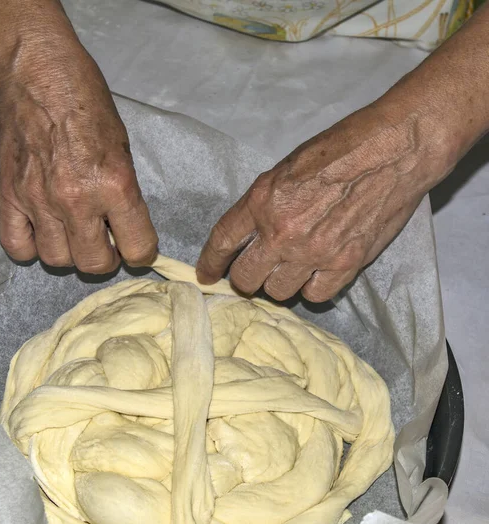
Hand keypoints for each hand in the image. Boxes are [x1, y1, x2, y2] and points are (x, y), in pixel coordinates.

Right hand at [0, 35, 157, 271]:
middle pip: (95, 264)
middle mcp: (76, 200)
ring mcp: (38, 201)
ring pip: (58, 260)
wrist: (35, 73)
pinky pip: (17, 247)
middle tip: (105, 241)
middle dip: (107, 258)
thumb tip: (126, 230)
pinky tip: (43, 232)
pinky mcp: (8, 197)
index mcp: (114, 184)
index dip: (142, 252)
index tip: (137, 246)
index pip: (138, 248)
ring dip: (71, 252)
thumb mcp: (123, 148)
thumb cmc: (87, 102)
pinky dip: (32, 247)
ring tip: (74, 232)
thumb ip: (125, 194)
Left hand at [197, 103, 452, 301]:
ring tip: (291, 267)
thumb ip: (263, 204)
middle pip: (246, 279)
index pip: (222, 242)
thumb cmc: (340, 149)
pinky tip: (316, 273)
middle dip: (246, 278)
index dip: (210, 264)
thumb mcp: (286, 168)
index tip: (207, 276)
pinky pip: (314, 296)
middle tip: (256, 271)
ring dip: (279, 283)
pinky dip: (312, 287)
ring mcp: (313, 252)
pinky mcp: (345, 265)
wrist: (393, 150)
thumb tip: (249, 234)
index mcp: (262, 201)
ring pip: (278, 292)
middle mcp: (282, 232)